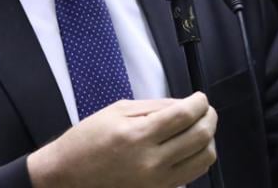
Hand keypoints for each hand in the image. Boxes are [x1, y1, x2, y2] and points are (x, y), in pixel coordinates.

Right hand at [27, 91, 217, 187]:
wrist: (67, 176)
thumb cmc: (87, 141)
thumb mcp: (117, 111)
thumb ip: (154, 107)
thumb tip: (183, 105)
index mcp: (138, 136)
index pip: (184, 116)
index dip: (200, 103)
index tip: (200, 98)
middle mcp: (151, 162)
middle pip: (200, 137)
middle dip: (209, 118)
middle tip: (205, 110)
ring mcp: (156, 183)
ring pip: (203, 160)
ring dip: (208, 140)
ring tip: (200, 128)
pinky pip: (191, 176)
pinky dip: (196, 159)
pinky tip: (187, 148)